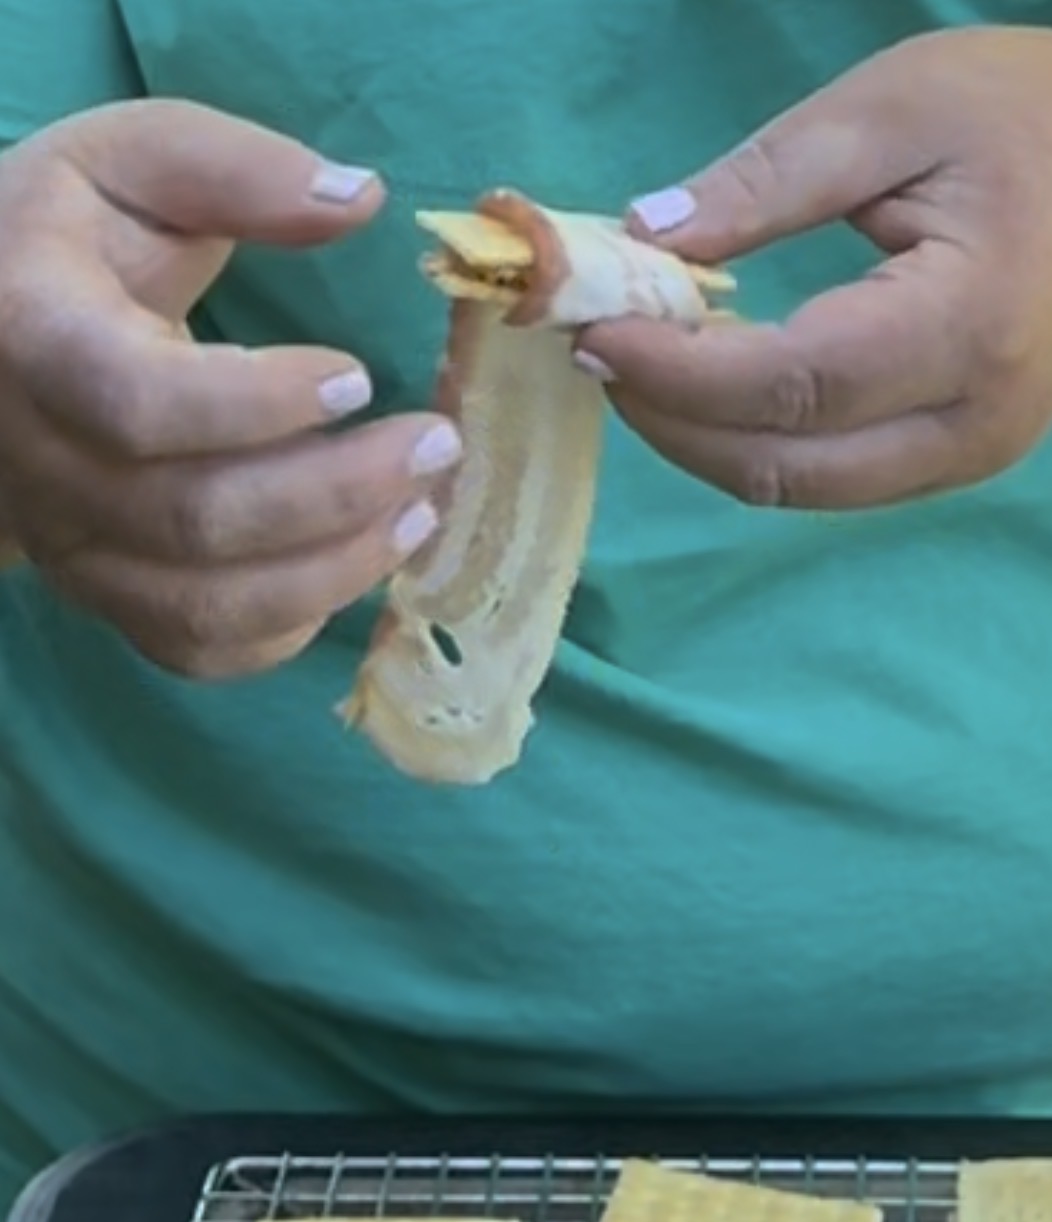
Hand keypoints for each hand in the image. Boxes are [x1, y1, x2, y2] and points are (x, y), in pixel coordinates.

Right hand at [0, 100, 460, 677]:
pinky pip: (196, 649)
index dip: (259, 405)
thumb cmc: (67, 244)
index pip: (139, 402)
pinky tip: (351, 569)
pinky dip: (287, 631)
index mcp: (35, 336)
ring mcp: (70, 546)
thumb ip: (236, 170)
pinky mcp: (105, 596)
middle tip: (435, 446)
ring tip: (420, 515)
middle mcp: (41, 463)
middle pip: (194, 518)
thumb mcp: (129, 165)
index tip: (357, 378)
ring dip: (333, 572)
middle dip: (337, 492)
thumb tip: (364, 201)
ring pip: (203, 605)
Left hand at [576, 26, 1051, 509]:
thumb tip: (643, 240)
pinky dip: (754, 445)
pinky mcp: (953, 466)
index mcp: (971, 324)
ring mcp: (968, 460)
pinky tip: (708, 389)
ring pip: (800, 490)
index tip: (593, 329)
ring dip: (705, 443)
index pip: (795, 382)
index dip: (679, 371)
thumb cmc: (1043, 125)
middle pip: (786, 465)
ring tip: (639, 367)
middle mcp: (973, 424)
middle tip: (598, 348)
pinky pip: (830, 479)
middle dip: (674, 420)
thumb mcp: (902, 108)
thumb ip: (769, 181)